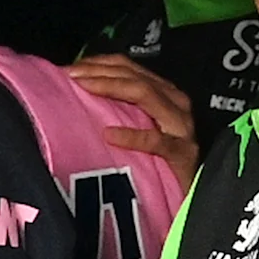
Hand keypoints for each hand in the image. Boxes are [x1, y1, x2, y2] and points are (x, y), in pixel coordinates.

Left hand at [66, 54, 200, 180]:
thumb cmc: (158, 162)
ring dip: (111, 88)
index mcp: (163, 92)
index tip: (70, 68)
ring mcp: (181, 126)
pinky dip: (131, 135)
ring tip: (84, 89)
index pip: (128, 67)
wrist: (188, 194)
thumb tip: (79, 92)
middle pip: (134, 77)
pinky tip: (110, 134)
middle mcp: (174, 102)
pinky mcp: (182, 153)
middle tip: (70, 76)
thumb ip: (119, 109)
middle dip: (99, 72)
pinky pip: (155, 140)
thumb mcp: (138, 128)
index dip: (98, 63)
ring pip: (145, 95)